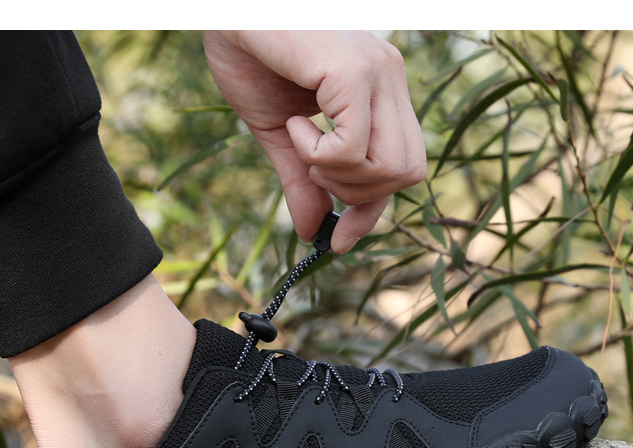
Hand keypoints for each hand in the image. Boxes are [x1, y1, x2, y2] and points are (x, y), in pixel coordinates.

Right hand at [202, 30, 426, 252]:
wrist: (224, 9)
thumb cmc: (253, 57)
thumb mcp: (281, 135)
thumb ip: (304, 181)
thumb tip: (313, 232)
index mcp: (381, 93)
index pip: (402, 168)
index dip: (372, 212)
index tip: (339, 240)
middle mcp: (390, 80)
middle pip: (408, 174)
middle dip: (358, 195)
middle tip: (313, 171)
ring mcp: (379, 74)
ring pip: (390, 168)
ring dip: (338, 176)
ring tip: (303, 145)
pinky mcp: (356, 73)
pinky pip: (353, 149)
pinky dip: (318, 154)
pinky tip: (295, 123)